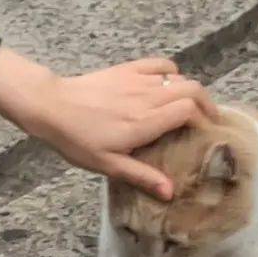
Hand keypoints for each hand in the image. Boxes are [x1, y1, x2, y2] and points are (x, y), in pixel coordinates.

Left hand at [0, 48, 217, 198]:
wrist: (51, 106)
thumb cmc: (77, 139)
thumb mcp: (107, 164)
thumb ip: (141, 176)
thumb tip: (170, 192)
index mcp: (144, 122)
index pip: (189, 110)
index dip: (203, 119)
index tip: (204, 133)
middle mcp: (146, 97)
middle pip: (192, 89)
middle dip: (206, 103)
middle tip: (206, 120)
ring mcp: (136, 80)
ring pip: (178, 77)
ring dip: (189, 90)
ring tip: (188, 107)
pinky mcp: (125, 69)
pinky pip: (158, 64)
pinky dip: (170, 71)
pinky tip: (167, 83)